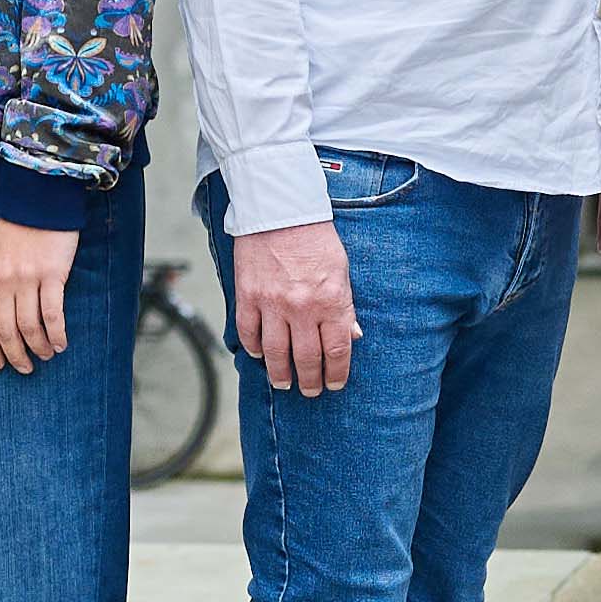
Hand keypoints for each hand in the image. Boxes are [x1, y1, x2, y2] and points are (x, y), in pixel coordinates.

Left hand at [0, 216, 79, 373]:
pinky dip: (57, 333)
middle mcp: (3, 281)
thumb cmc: (18, 227)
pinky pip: (52, 314)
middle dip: (14, 355)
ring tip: (46, 355)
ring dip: (38, 347)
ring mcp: (27, 279)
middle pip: (5, 330)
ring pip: (29, 327)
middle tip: (24, 368)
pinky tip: (62, 342)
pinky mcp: (51, 274)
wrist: (40, 199)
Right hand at [231, 219, 357, 397]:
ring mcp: (273, 304)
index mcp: (331, 300)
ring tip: (284, 383)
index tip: (335, 384)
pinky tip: (259, 355)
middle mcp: (303, 307)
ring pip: (276, 354)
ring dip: (281, 373)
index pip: (337, 350)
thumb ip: (345, 306)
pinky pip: (249, 333)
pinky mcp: (248, 296)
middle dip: (310, 381)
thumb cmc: (315, 238)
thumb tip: (352, 335)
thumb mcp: (342, 270)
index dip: (337, 373)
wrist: (280, 210)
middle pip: (307, 358)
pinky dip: (254, 348)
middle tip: (310, 391)